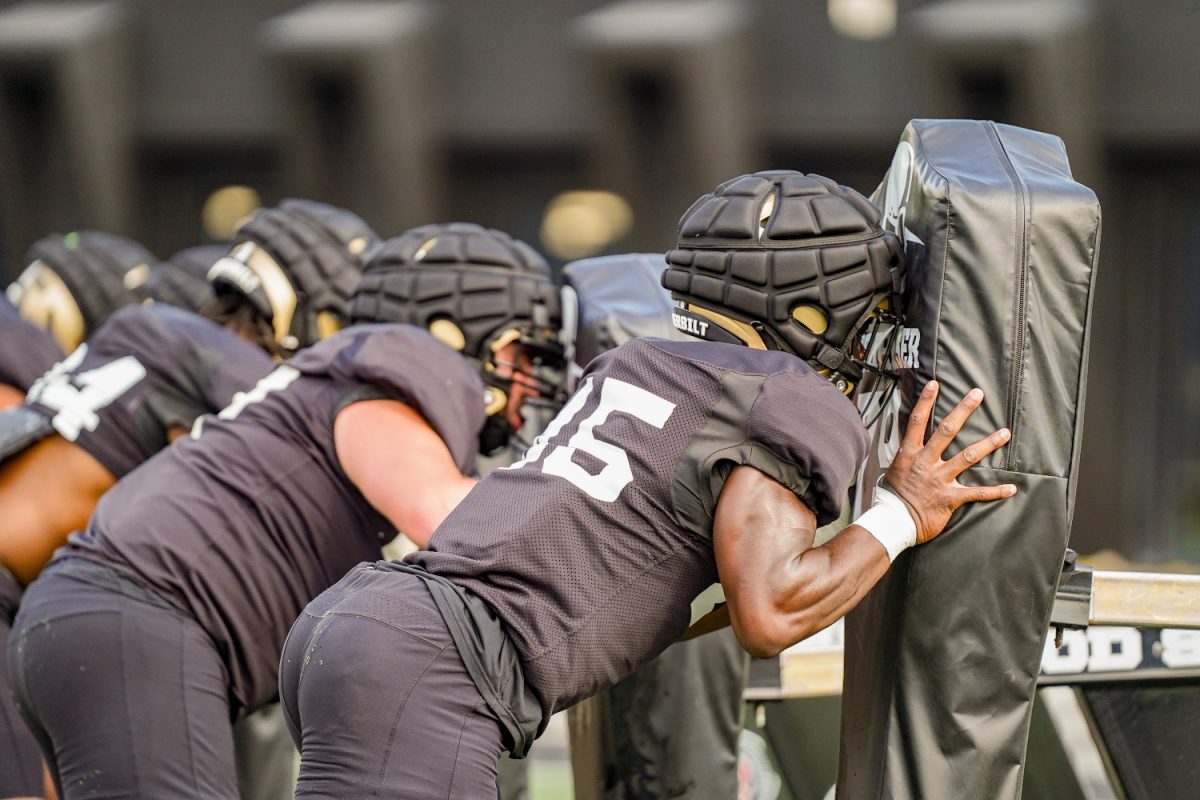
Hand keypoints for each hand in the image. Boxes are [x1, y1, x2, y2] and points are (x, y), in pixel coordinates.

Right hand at [884, 380, 1016, 544]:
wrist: (893, 521)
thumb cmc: (892, 497)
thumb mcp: (893, 471)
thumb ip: (905, 458)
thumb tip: (908, 449)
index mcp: (910, 454)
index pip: (917, 422)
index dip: (925, 402)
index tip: (935, 384)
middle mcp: (925, 462)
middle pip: (946, 430)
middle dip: (963, 410)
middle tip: (977, 394)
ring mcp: (939, 479)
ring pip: (967, 456)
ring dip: (988, 444)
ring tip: (1004, 433)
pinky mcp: (950, 497)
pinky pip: (976, 493)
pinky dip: (995, 491)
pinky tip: (1011, 488)